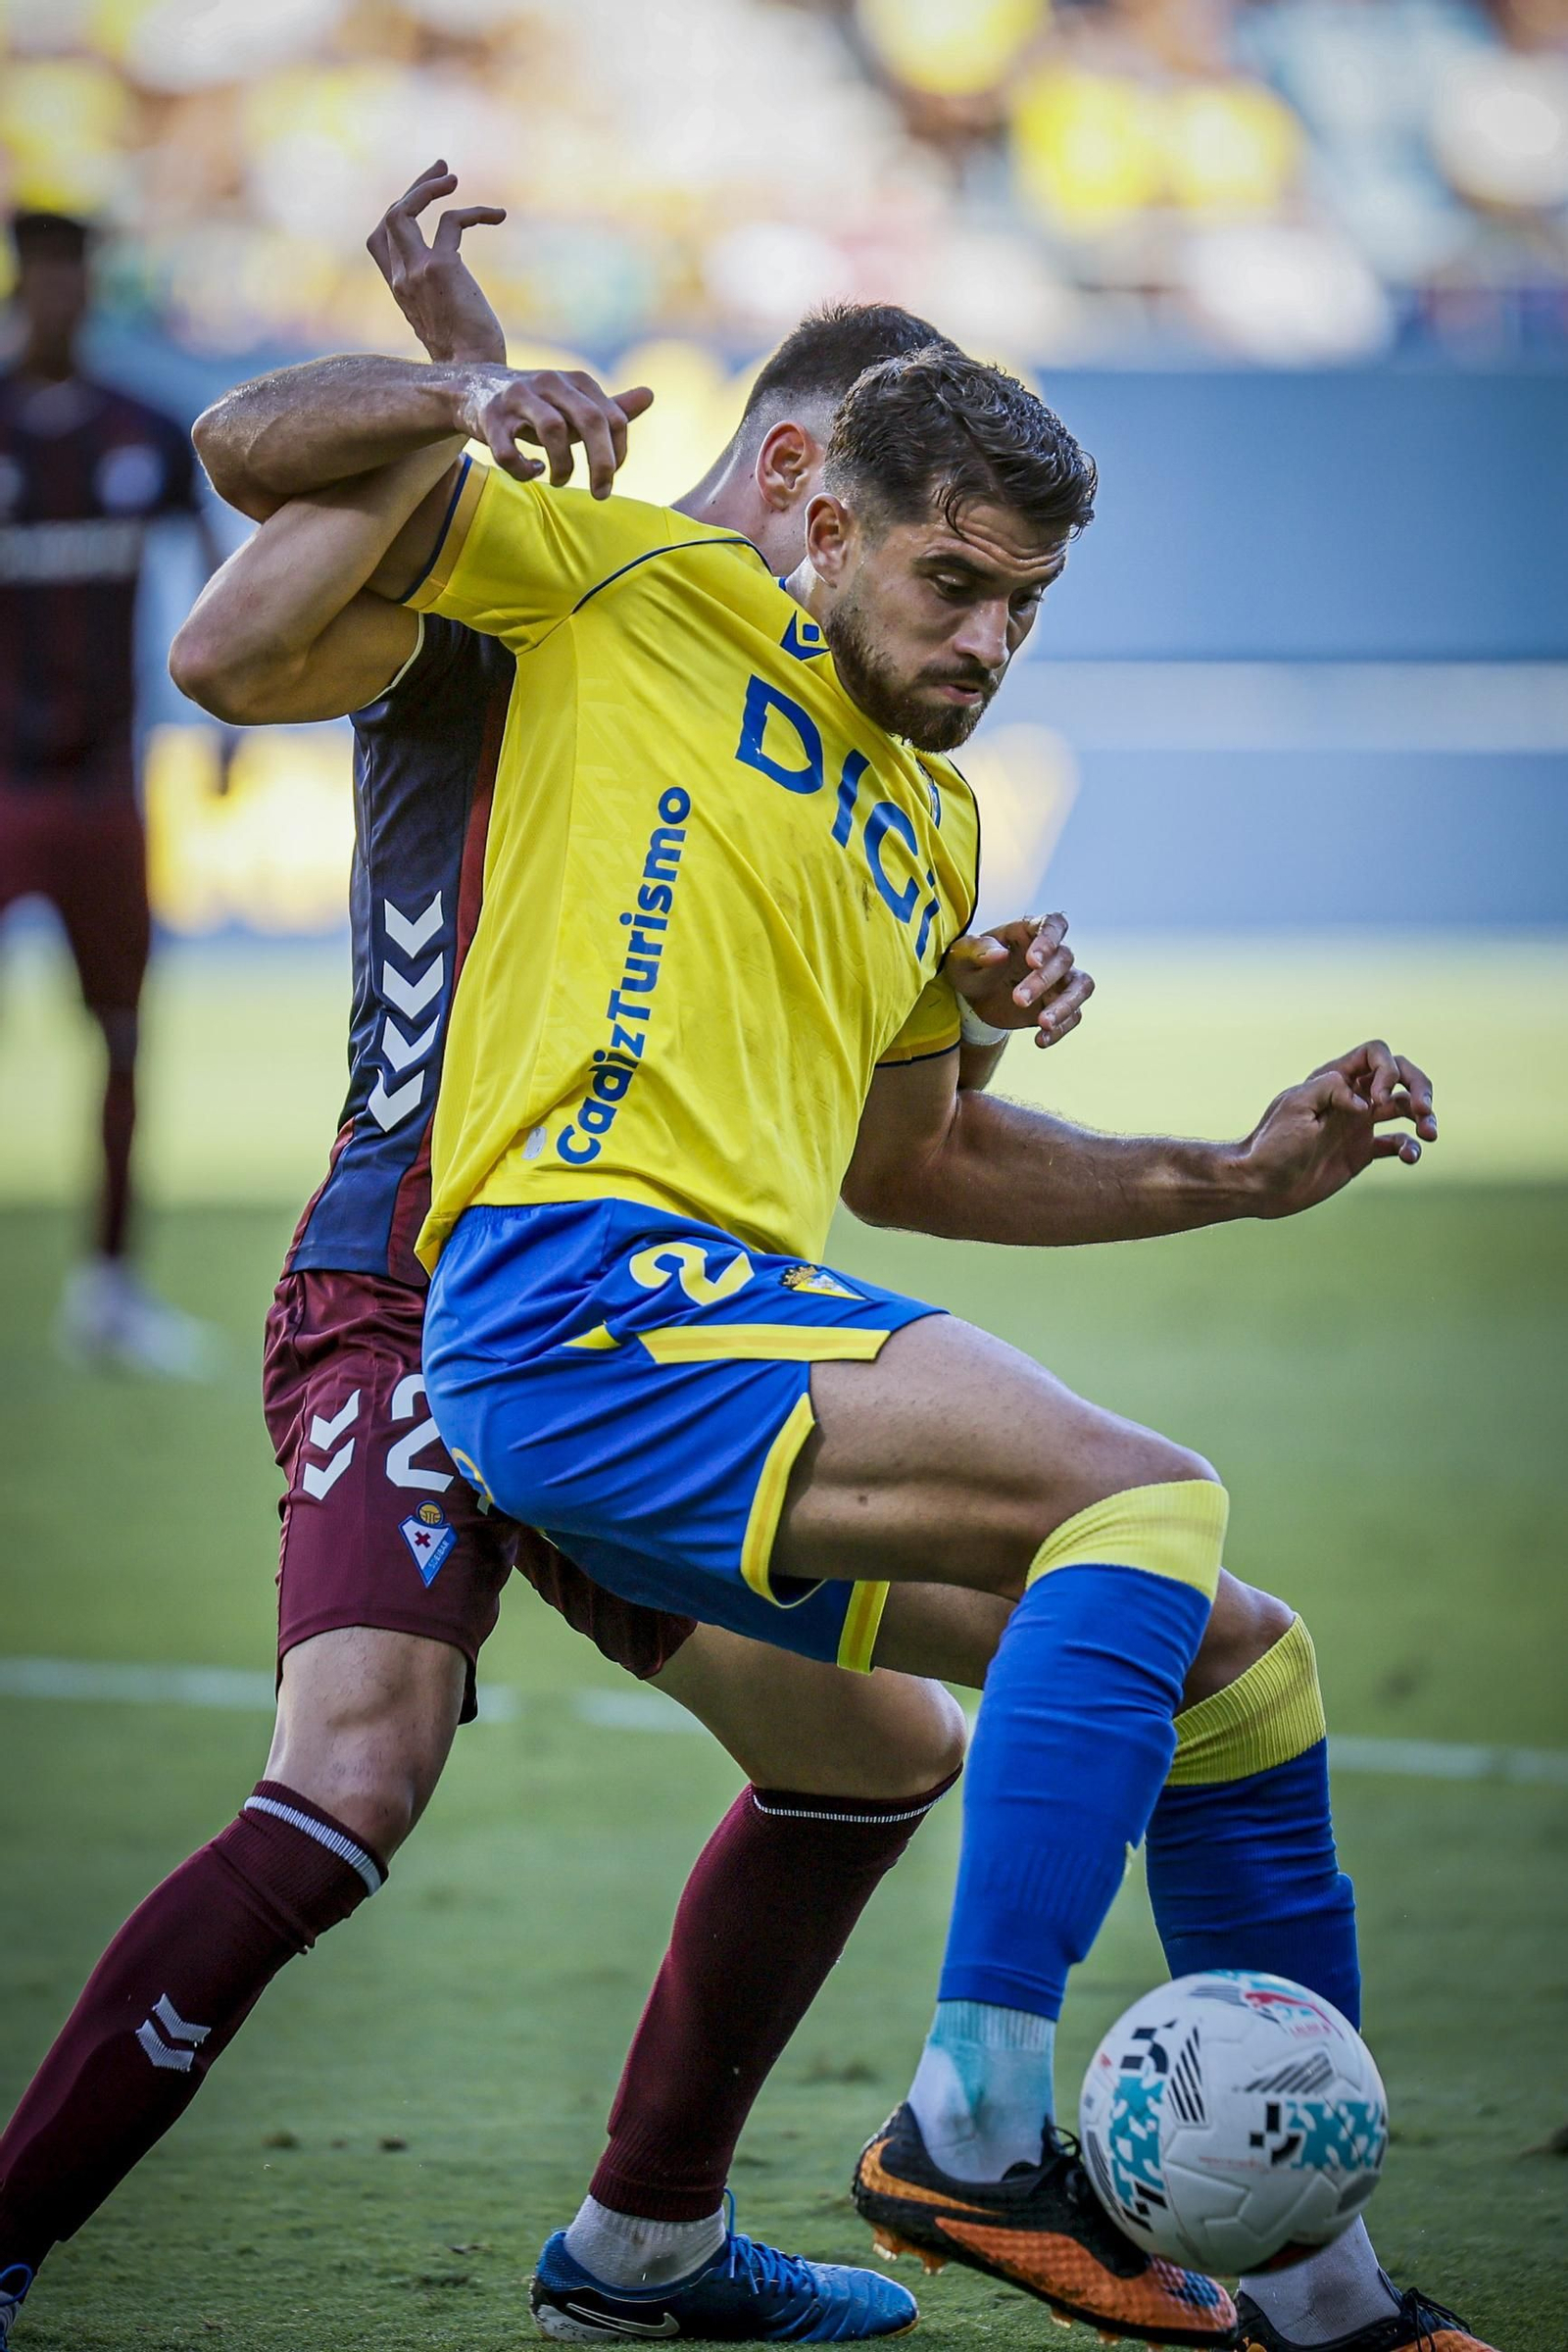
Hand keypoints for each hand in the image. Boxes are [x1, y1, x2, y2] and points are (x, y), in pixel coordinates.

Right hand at [368, 161, 509, 365]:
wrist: (474, 376)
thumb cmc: (470, 358)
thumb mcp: (447, 322)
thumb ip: (441, 297)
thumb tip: (458, 283)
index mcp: (399, 291)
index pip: (379, 240)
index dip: (398, 213)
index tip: (423, 198)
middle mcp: (400, 279)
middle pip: (390, 217)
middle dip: (415, 188)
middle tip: (442, 171)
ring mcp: (415, 272)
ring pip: (401, 210)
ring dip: (426, 187)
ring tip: (453, 178)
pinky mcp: (439, 268)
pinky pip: (450, 220)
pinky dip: (474, 212)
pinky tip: (498, 216)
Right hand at [446, 361, 654, 499]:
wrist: (474, 388)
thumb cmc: (537, 405)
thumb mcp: (574, 404)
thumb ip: (610, 407)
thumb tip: (649, 395)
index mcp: (576, 381)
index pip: (613, 418)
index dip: (618, 453)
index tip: (611, 476)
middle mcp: (550, 382)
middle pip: (589, 420)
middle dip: (601, 463)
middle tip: (600, 493)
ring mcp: (518, 397)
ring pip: (552, 430)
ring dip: (563, 466)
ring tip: (560, 481)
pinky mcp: (490, 417)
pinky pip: (510, 451)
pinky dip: (524, 470)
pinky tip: (533, 471)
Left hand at [944, 910, 1093, 1048]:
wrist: (974, 998)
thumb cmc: (970, 967)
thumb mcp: (962, 957)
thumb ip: (977, 951)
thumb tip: (1000, 954)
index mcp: (1028, 931)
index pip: (1053, 924)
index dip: (1049, 940)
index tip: (1033, 961)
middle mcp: (1051, 952)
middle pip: (1064, 959)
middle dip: (1043, 980)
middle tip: (1017, 1000)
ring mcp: (1059, 979)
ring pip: (1081, 986)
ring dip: (1066, 1005)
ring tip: (1043, 1023)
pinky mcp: (1059, 1004)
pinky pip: (1074, 1015)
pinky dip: (1061, 1029)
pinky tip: (1041, 1040)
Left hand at [1239, 1040, 1436, 1217]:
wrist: (1260, 1184)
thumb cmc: (1272, 1144)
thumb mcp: (1295, 1105)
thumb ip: (1330, 1088)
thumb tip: (1364, 1101)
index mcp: (1334, 1079)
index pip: (1376, 1054)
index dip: (1388, 1070)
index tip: (1376, 1100)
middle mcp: (1351, 1098)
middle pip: (1400, 1076)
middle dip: (1419, 1087)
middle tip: (1423, 1110)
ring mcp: (1358, 1125)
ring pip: (1404, 1109)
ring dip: (1424, 1116)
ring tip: (1429, 1134)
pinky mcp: (1361, 1152)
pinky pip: (1396, 1143)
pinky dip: (1409, 1147)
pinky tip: (1410, 1157)